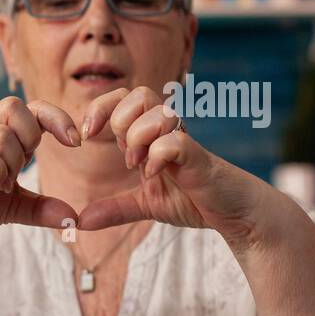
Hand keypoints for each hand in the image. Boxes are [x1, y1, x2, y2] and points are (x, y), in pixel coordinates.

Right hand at [0, 96, 81, 245]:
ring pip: (0, 132)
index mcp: (1, 139)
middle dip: (32, 132)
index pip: (33, 108)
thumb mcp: (12, 207)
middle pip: (13, 105)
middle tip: (29, 162)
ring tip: (8, 184)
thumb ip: (42, 209)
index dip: (57, 117)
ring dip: (14, 159)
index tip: (76, 142)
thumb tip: (74, 219)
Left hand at [78, 86, 267, 243]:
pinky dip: (157, 157)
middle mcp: (166, 132)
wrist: (232, 213)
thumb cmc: (193, 200)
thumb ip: (114, 209)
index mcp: (149, 136)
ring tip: (138, 166)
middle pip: (138, 95)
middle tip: (122, 154)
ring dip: (138, 138)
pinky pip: (175, 142)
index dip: (100, 108)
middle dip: (120, 121)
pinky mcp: (199, 158)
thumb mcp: (145, 205)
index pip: (123, 98)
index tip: (86, 136)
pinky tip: (154, 175)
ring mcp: (184, 142)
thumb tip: (82, 221)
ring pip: (157, 112)